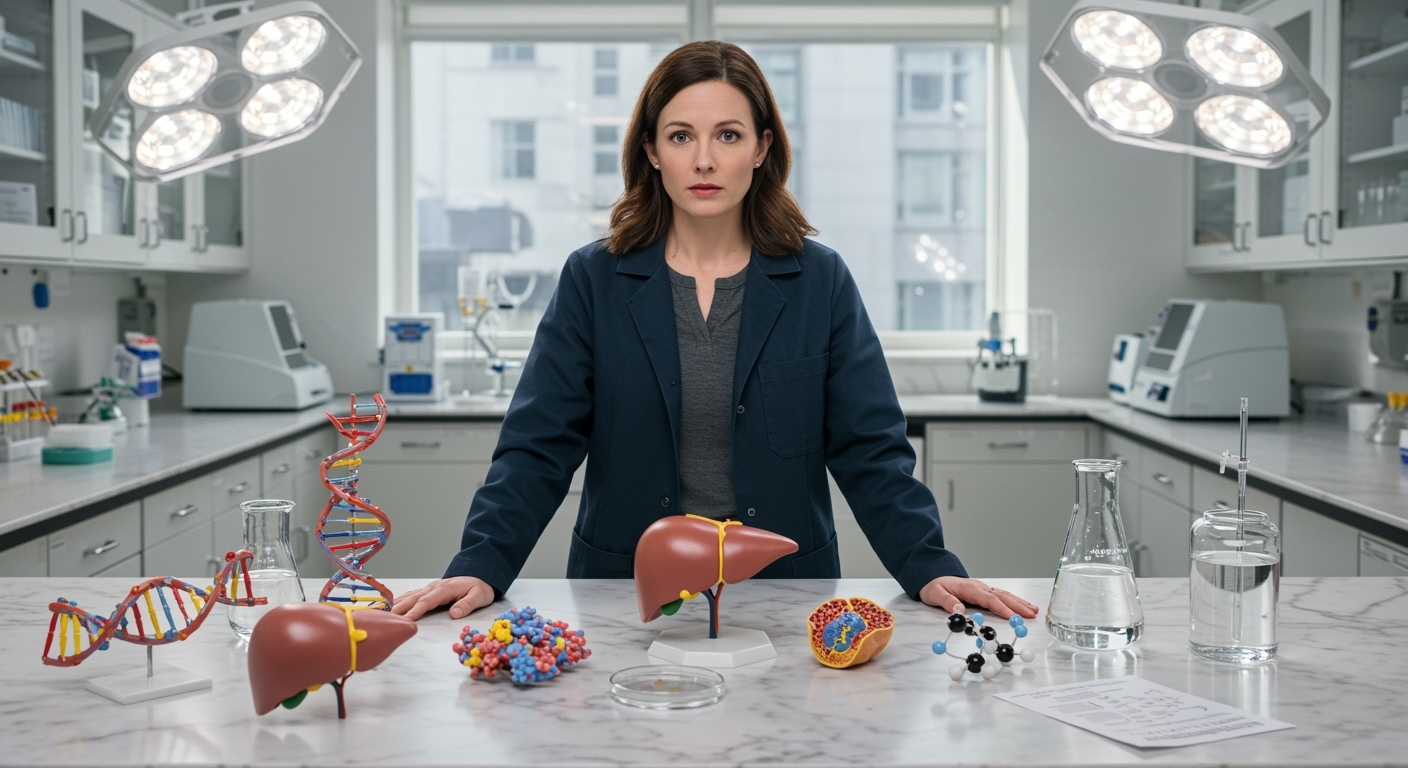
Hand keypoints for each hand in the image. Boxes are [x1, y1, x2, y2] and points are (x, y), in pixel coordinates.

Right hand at [391, 576, 494, 620]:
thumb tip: (455, 613)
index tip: (405, 620)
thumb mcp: (479, 596)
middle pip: (414, 598)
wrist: (481, 575)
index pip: (427, 601)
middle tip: (385, 618)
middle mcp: (434, 587)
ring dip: (396, 604)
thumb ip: (467, 604)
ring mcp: (430, 587)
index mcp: (445, 589)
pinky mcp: (428, 590)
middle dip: (399, 608)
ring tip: (381, 613)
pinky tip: (390, 606)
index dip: (416, 610)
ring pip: (410, 595)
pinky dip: (400, 599)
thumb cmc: (480, 588)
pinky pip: (411, 594)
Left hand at [919, 575, 1038, 619]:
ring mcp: (983, 588)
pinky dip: (1015, 600)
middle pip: (1002, 596)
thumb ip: (947, 602)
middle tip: (1032, 614)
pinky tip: (1024, 606)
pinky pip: (1002, 595)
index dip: (1001, 608)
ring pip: (1005, 595)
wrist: (932, 575)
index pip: (988, 599)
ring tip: (1034, 610)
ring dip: (1020, 602)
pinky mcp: (984, 591)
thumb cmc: (934, 586)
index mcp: (969, 588)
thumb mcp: (935, 594)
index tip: (1012, 617)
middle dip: (1018, 606)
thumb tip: (959, 610)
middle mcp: (979, 587)